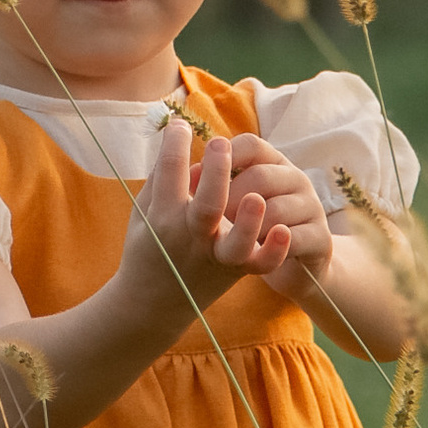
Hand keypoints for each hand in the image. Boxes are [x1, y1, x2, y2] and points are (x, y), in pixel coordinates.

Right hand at [123, 116, 292, 309]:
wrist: (154, 303)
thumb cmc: (148, 246)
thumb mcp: (142, 211)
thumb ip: (161, 175)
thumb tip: (177, 131)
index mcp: (161, 218)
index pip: (169, 174)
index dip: (175, 144)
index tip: (180, 125)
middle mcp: (190, 238)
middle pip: (206, 206)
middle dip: (214, 174)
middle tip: (219, 143)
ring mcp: (215, 257)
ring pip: (236, 243)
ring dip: (248, 221)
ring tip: (256, 196)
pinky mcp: (236, 271)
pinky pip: (259, 265)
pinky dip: (274, 252)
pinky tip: (285, 231)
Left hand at [213, 135, 336, 298]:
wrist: (294, 266)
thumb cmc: (254, 227)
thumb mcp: (235, 200)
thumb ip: (213, 183)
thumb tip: (190, 173)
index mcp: (273, 162)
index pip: (250, 145)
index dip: (223, 159)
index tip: (199, 180)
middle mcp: (296, 178)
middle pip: (260, 176)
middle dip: (230, 200)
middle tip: (213, 221)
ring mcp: (312, 207)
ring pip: (275, 210)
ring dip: (248, 228)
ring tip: (233, 240)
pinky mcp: (321, 238)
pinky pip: (292, 239)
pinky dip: (269, 248)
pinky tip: (256, 252)